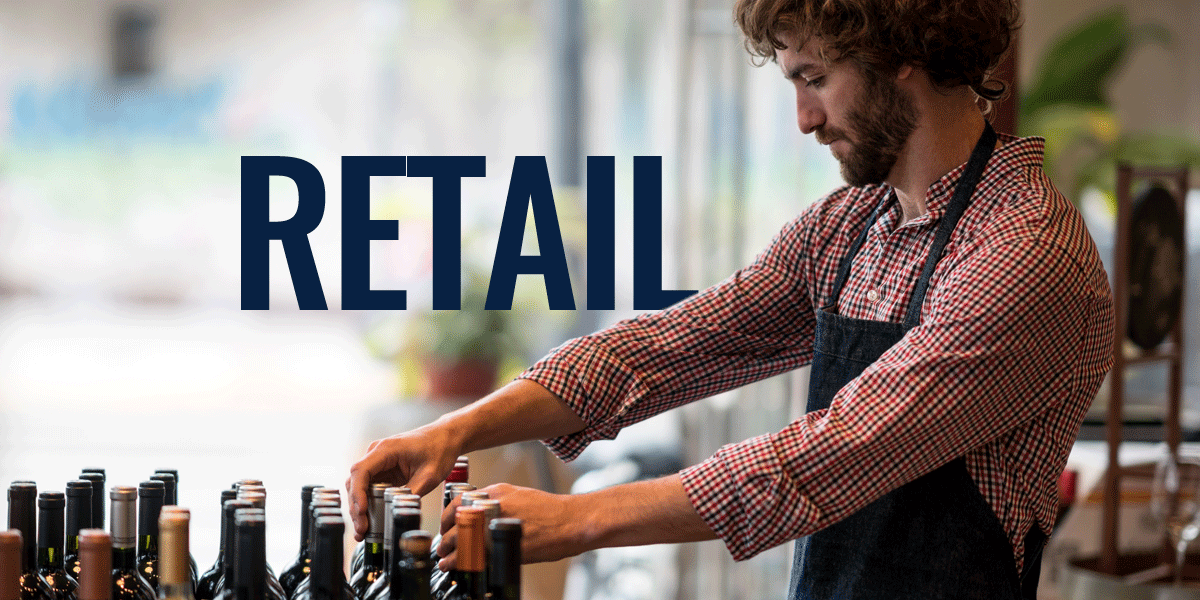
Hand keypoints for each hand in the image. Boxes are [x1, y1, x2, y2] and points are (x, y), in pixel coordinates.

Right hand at [345, 421, 461, 540]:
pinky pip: (369, 487)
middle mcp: (376, 453)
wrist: (446, 437)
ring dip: (358, 508)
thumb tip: (397, 513)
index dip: (357, 494)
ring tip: (362, 531)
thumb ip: (411, 493)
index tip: (361, 512)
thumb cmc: (439, 449)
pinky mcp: (383, 469)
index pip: (361, 471)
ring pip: (359, 486)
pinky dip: (367, 503)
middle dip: (356, 507)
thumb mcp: (430, 475)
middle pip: (355, 481)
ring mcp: (378, 461)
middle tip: (362, 530)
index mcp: (386, 450)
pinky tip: (368, 520)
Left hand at [435, 483, 587, 570]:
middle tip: (443, 546)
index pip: (458, 502)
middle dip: (446, 537)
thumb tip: (480, 515)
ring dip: (450, 551)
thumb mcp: (520, 496)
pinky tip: (457, 566)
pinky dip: (461, 562)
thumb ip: (497, 503)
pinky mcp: (505, 544)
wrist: (572, 521)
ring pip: (461, 539)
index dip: (447, 517)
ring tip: (445, 559)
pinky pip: (475, 554)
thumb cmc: (551, 511)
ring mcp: (498, 525)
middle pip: (456, 522)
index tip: (446, 526)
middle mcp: (493, 506)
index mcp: (496, 492)